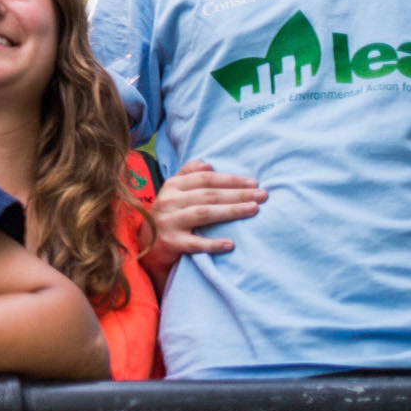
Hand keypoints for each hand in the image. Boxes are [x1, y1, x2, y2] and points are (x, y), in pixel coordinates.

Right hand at [144, 162, 264, 271]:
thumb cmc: (169, 216)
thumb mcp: (174, 193)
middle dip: (238, 193)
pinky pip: (194, 243)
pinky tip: (231, 244)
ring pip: (203, 213)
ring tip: (253, 210)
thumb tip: (209, 165)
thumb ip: (188, 176)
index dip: (230, 179)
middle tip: (263, 195)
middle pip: (208, 194)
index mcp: (172, 186)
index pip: (205, 178)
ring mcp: (168, 222)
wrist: (146, 246)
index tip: (254, 183)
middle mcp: (169, 201)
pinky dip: (212, 244)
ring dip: (230, 211)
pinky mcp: (170, 243)